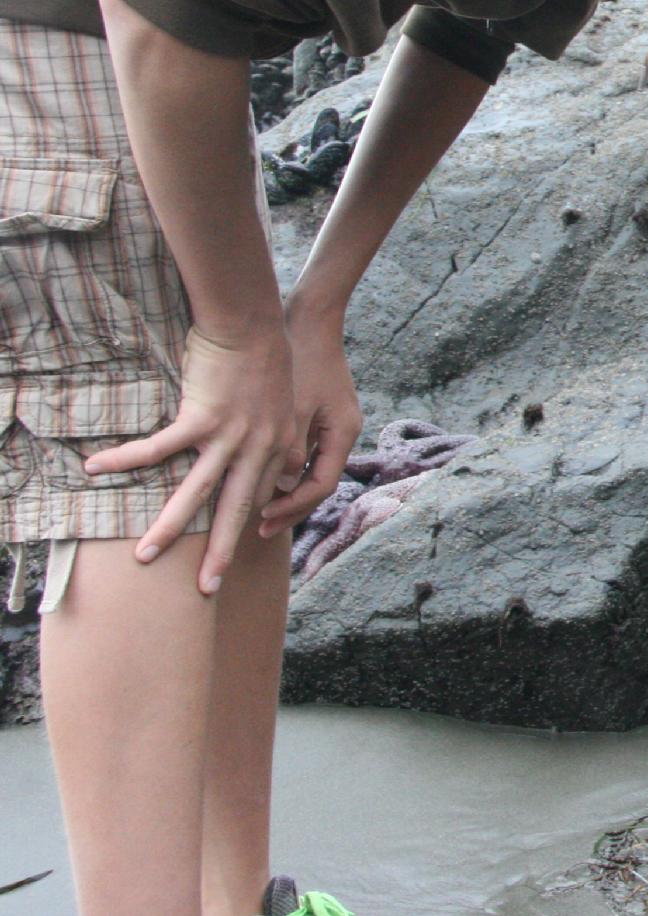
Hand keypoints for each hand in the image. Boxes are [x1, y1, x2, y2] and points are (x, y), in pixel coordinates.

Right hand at [83, 323, 294, 593]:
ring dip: (168, 527)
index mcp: (276, 448)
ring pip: (195, 494)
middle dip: (218, 553)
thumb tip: (274, 466)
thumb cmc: (264, 361)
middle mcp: (256, 450)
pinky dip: (124, 459)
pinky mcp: (201, 419)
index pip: (259, 499)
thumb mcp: (283, 406)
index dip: (248, 527)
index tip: (235, 552)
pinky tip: (96, 468)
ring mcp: (228, 437)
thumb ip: (275, 439)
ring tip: (144, 555)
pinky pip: (156, 449)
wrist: (254, 326)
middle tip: (206, 589)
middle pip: (234, 511)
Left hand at [260, 304, 361, 539]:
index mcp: (342, 433)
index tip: (261, 518)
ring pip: (306, 470)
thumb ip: (289, 446)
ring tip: (255, 509)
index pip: (321, 486)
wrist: (309, 317)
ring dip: (282, 491)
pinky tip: (260, 472)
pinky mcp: (316, 411)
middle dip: (287, 509)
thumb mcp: (293, 405)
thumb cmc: (301, 356)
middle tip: (258, 529)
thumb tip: (281, 485)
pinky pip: (300, 450)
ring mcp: (330, 423)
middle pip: (315, 485)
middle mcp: (340, 433)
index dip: (292, 507)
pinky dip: (281, 466)